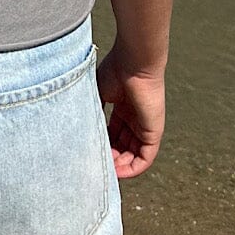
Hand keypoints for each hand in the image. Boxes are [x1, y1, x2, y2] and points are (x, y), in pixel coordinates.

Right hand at [95, 44, 165, 179]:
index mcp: (122, 106)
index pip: (113, 133)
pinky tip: (118, 173)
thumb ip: (92, 111)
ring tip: (104, 172)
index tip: (89, 151)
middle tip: (95, 164)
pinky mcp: (154, 132)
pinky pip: (146, 157)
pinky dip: (133, 168)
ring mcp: (145, 125)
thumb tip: (79, 131)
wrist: (134, 62)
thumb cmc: (115, 71)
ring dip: (119, 166)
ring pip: (133, 154)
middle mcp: (135, 118)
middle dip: (109, 157)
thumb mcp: (97, 93)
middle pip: (122, 145)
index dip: (102, 144)